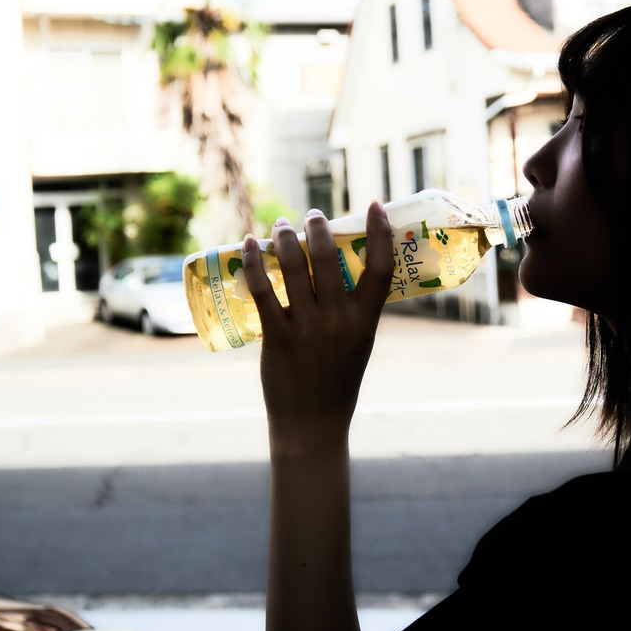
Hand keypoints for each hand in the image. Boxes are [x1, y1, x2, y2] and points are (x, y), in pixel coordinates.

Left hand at [243, 202, 393, 458]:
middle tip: (311, 215)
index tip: (374, 205)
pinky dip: (254, 262)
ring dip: (284, 237)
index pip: (381, 267)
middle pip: (328, 257)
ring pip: (293, 267)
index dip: (381, 232)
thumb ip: (352, 310)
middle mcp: (339, 320)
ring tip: (280, 225)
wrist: (312, 425)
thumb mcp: (358, 344)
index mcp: (366, 321)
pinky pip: (262, 290)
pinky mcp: (277, 336)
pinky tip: (249, 244)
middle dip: (317, 227)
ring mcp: (307, 328)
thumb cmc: (336, 382)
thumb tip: (340, 270)